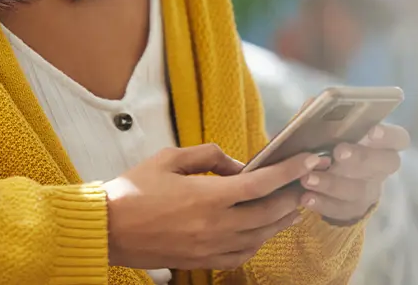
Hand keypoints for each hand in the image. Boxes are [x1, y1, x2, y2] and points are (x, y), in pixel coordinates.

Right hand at [104, 144, 323, 270]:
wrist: (107, 229)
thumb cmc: (134, 190)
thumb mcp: (169, 158)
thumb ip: (209, 156)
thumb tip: (239, 165)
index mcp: (208, 196)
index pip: (262, 183)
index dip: (291, 171)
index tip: (310, 160)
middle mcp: (215, 225)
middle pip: (269, 213)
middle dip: (293, 197)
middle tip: (307, 184)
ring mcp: (210, 248)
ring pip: (260, 237)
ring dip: (280, 222)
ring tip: (292, 208)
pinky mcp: (201, 262)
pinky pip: (241, 256)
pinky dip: (257, 243)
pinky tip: (261, 232)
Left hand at [299, 123, 409, 224]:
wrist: (324, 179)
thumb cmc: (327, 144)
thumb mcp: (324, 128)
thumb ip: (322, 116)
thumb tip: (313, 104)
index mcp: (380, 142)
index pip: (398, 138)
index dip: (389, 135)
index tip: (372, 130)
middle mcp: (380, 168)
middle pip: (384, 164)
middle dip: (361, 157)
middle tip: (338, 152)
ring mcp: (369, 191)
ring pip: (358, 190)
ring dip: (332, 183)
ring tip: (307, 178)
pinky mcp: (353, 210)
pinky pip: (341, 209)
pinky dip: (322, 203)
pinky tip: (305, 197)